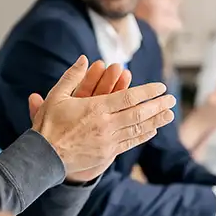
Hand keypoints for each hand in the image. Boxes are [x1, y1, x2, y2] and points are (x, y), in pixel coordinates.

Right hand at [29, 56, 176, 181]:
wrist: (43, 156)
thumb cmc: (48, 124)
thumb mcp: (56, 96)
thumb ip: (72, 76)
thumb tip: (83, 58)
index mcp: (95, 108)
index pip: (128, 97)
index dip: (147, 92)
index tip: (161, 86)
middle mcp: (105, 124)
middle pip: (138, 113)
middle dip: (157, 106)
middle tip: (172, 99)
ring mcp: (108, 141)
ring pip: (137, 129)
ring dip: (156, 121)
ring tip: (169, 115)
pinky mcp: (106, 153)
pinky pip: (129, 142)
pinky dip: (142, 135)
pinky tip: (152, 130)